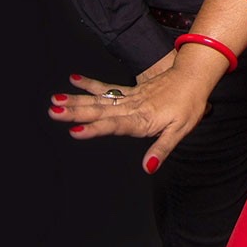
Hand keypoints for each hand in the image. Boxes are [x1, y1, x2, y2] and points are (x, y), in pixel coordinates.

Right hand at [46, 50, 215, 173]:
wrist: (193, 78)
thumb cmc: (188, 106)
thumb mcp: (180, 131)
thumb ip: (161, 149)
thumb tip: (148, 168)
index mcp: (142, 119)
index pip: (115, 125)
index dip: (95, 129)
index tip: (75, 131)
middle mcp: (132, 107)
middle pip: (100, 110)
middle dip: (75, 112)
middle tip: (53, 112)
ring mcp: (129, 98)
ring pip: (99, 99)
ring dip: (76, 101)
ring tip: (55, 101)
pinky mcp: (130, 91)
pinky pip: (107, 88)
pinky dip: (90, 84)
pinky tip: (74, 80)